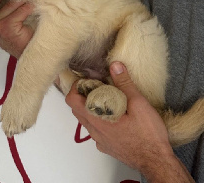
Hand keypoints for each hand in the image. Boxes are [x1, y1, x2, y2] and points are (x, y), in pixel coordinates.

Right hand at [0, 0, 33, 57]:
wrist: (30, 53)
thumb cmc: (19, 35)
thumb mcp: (7, 17)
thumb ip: (3, 3)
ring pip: (11, 3)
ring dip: (24, 2)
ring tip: (32, 2)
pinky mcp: (5, 28)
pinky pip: (20, 10)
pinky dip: (28, 9)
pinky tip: (33, 10)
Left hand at [66, 62, 193, 181]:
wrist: (157, 163)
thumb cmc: (148, 135)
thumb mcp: (138, 104)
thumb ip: (124, 83)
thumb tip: (115, 66)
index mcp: (97, 119)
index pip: (72, 100)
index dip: (77, 87)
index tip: (90, 80)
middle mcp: (94, 131)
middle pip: (77, 109)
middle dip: (84, 95)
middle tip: (99, 86)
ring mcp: (99, 141)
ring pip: (86, 119)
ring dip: (92, 107)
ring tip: (109, 98)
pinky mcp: (107, 147)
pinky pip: (96, 130)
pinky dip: (100, 119)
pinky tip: (116, 115)